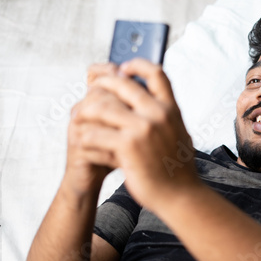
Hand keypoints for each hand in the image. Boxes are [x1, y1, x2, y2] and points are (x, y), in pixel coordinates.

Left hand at [72, 59, 198, 209]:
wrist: (181, 195)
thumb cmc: (178, 169)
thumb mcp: (179, 134)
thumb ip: (166, 116)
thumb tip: (157, 102)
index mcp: (171, 109)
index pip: (156, 73)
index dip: (137, 65)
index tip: (122, 68)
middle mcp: (158, 114)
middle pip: (122, 84)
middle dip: (101, 84)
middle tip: (90, 90)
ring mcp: (143, 129)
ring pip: (100, 107)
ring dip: (86, 112)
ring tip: (79, 118)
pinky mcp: (127, 146)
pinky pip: (94, 134)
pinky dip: (85, 139)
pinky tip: (85, 145)